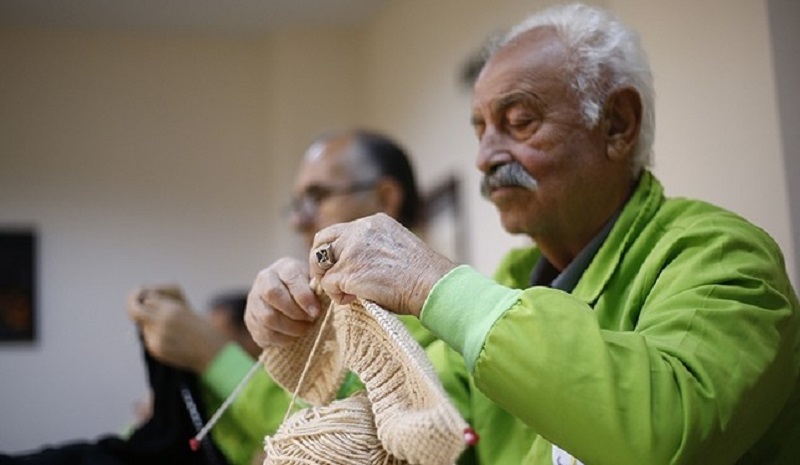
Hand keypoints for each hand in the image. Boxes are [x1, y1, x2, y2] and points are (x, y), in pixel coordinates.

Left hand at [127, 285, 227, 372]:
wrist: (214, 355)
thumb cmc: (205, 330)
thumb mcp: (188, 310)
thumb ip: (167, 304)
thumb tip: (146, 301)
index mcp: (173, 310)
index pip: (148, 299)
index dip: (147, 298)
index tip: (145, 296)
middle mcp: (162, 324)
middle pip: (135, 312)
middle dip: (134, 307)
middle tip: (135, 305)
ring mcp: (157, 339)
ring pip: (144, 326)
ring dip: (150, 325)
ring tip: (171, 330)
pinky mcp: (157, 351)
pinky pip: (149, 338)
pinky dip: (156, 336)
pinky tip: (172, 340)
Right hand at [244, 257, 319, 348]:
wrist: (289, 294)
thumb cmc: (307, 288)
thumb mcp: (314, 281)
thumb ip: (318, 287)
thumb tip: (328, 295)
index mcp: (283, 267)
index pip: (290, 279)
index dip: (304, 297)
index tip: (316, 312)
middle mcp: (264, 280)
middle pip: (273, 296)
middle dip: (295, 313)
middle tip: (311, 321)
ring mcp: (254, 300)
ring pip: (267, 318)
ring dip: (290, 328)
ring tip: (304, 329)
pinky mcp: (250, 319)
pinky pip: (263, 334)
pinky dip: (281, 339)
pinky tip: (292, 337)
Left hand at [309, 213, 456, 316]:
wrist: (432, 284)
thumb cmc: (422, 274)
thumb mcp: (396, 246)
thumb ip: (373, 247)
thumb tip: (358, 263)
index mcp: (374, 222)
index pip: (339, 231)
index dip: (334, 250)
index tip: (340, 266)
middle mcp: (360, 230)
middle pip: (321, 240)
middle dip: (320, 261)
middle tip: (329, 279)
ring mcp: (352, 250)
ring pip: (321, 264)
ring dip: (329, 280)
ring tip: (347, 293)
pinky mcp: (348, 272)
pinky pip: (328, 284)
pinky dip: (336, 295)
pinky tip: (353, 300)